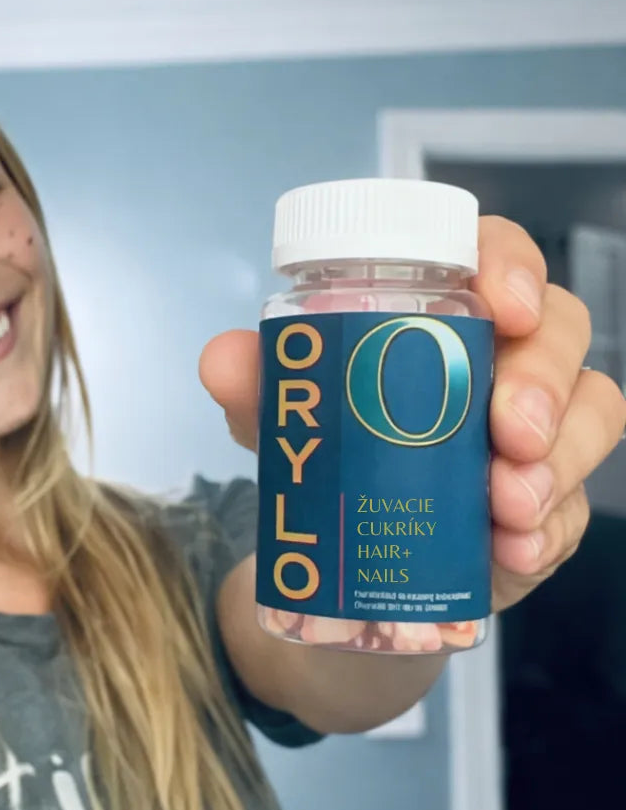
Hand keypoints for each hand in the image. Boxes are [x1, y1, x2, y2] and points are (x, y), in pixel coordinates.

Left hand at [199, 216, 625, 614]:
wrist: (341, 555)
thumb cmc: (324, 451)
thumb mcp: (281, 415)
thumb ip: (257, 383)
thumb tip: (221, 360)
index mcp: (441, 311)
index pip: (493, 254)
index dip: (508, 263)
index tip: (502, 304)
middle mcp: (499, 358)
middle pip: (561, 330)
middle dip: (543, 377)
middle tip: (506, 431)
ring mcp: (535, 431)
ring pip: (595, 411)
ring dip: (560, 457)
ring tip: (508, 504)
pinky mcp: (550, 505)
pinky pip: (578, 506)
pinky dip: (551, 529)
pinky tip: (514, 550)